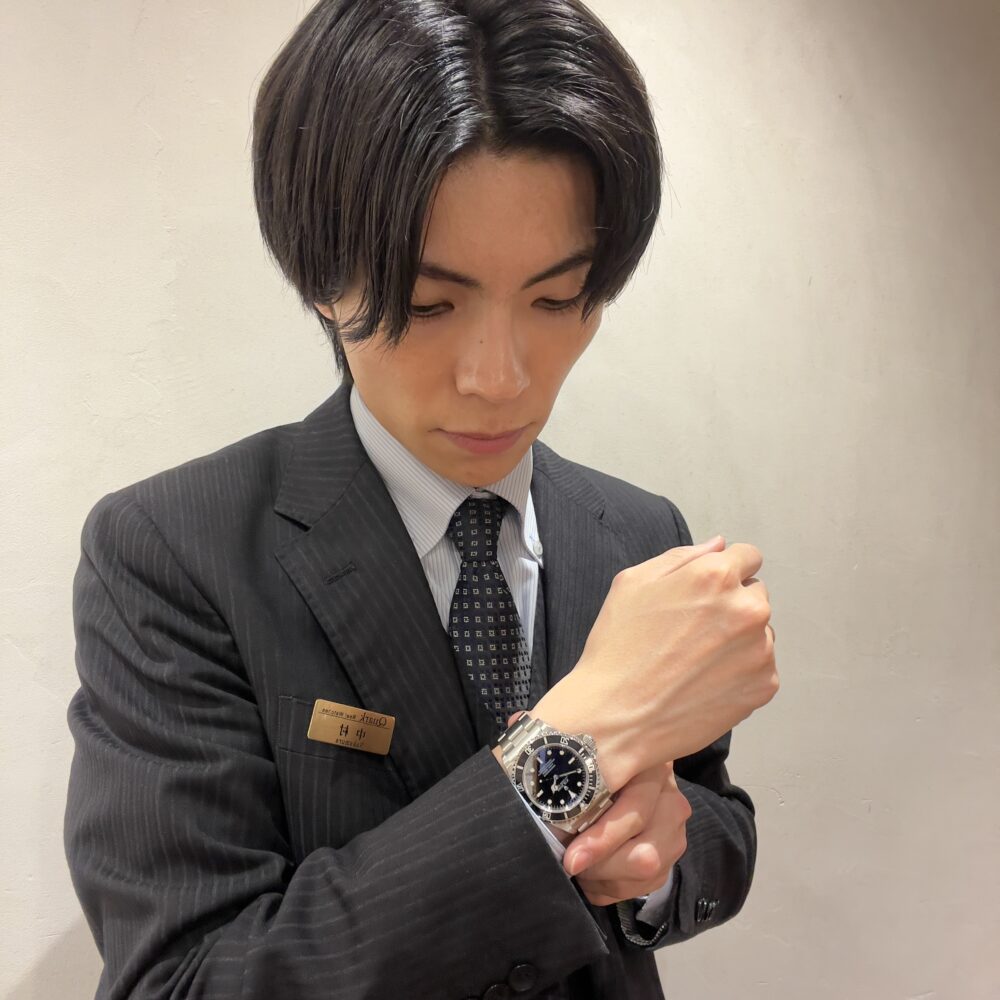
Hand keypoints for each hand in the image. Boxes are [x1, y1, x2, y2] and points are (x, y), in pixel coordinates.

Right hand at [533, 535, 778, 791]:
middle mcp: (747, 609)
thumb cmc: (618, 648)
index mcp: (715, 576)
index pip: (748, 556)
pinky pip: (761, 667)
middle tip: (693, 630)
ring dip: (739, 638)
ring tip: (696, 659)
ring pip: (760, 632)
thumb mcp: (632, 584)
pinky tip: (705, 680)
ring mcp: (760, 650)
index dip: (724, 571)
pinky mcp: (764, 686)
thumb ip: (681, 557)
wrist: (616, 717)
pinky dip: (740, 671)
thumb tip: (720, 546)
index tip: (705, 591)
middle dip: (732, 604)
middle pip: (755, 593)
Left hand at [562, 761, 690, 906]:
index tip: (571, 860)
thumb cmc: (602, 772)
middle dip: (601, 869)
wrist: (632, 776)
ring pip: (646, 875)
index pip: (633, 815)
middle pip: (644, 855)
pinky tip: (593, 880)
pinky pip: (645, 886)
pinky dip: (612, 889)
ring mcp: (676, 834)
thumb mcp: (593, 771)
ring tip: (578, 872)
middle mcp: (672, 804)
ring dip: (605, 882)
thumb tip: (553, 829)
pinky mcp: (672, 859)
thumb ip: (580, 791)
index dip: (601, 842)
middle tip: (570, 866)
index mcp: (652, 773)